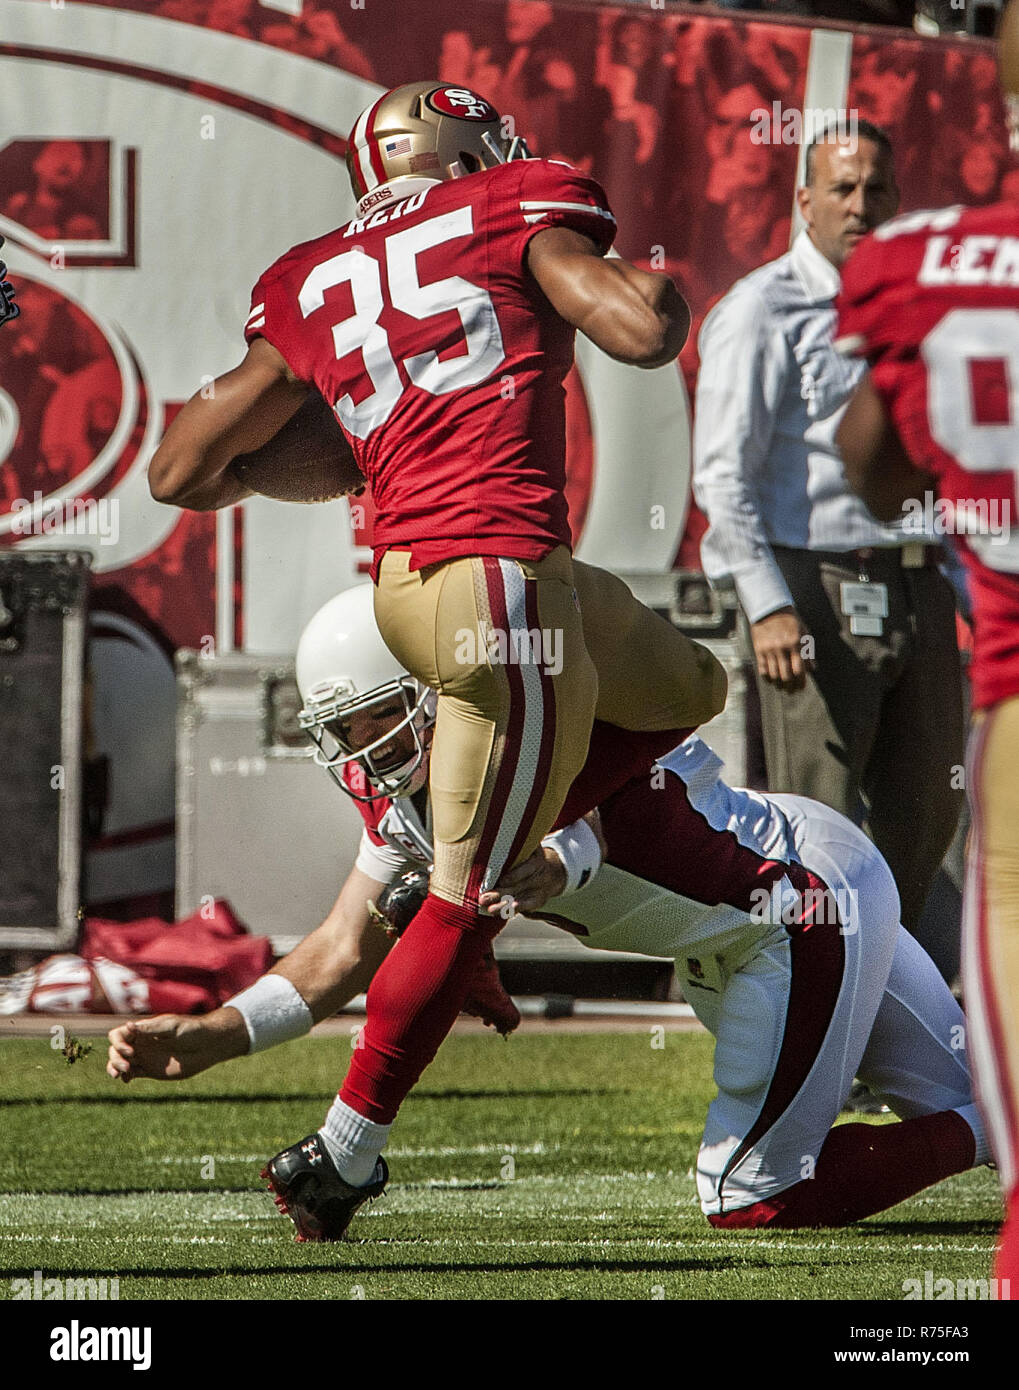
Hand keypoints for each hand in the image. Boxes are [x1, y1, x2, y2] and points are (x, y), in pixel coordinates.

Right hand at [106, 1011, 245, 1081]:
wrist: (208, 1045)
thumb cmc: (192, 1030)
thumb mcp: (172, 1027)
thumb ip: (150, 1029)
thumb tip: (128, 1026)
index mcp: (143, 1029)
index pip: (118, 1034)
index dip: (118, 1043)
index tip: (130, 1051)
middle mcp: (141, 1043)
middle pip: (115, 1050)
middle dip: (115, 1058)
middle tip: (127, 1067)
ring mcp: (145, 1056)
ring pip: (120, 1062)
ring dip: (115, 1068)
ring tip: (121, 1075)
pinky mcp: (151, 1070)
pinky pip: (131, 1074)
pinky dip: (125, 1077)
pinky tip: (127, 1080)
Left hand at [479, 846, 567, 917]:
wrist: (554, 870)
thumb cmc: (533, 854)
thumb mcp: (533, 845)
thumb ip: (522, 841)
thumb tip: (502, 826)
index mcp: (537, 861)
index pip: (526, 869)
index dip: (515, 876)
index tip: (502, 881)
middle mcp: (538, 877)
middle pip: (517, 887)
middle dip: (500, 893)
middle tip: (483, 898)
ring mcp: (536, 890)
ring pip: (518, 899)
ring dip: (503, 905)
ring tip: (489, 909)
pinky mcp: (536, 901)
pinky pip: (525, 907)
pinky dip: (513, 910)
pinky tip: (500, 913)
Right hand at [750, 606, 813, 691]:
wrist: (769, 609)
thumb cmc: (790, 620)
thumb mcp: (803, 632)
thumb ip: (808, 651)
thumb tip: (812, 669)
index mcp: (796, 643)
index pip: (799, 670)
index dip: (801, 682)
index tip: (801, 687)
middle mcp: (782, 648)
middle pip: (786, 676)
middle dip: (790, 687)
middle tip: (791, 691)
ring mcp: (769, 649)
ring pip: (774, 675)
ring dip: (779, 685)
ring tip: (782, 687)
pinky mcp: (759, 650)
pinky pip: (763, 670)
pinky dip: (767, 678)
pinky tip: (771, 680)